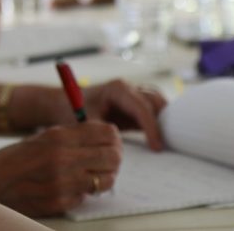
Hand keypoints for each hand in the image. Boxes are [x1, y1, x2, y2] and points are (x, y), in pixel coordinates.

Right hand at [0, 123, 120, 217]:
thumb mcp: (41, 138)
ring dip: (105, 177)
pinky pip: (87, 197)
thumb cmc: (12, 161)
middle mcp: (63, 158)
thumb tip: (101, 134)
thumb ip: (70, 136)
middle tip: (110, 159)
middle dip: (115, 157)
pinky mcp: (61, 203)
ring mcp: (63, 183)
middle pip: (112, 156)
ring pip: (106, 180)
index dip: (113, 137)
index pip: (105, 132)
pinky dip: (84, 192)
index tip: (112, 140)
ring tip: (93, 174)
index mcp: (58, 136)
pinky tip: (72, 187)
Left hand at [51, 79, 166, 151]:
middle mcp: (128, 88)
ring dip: (164, 120)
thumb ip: (103, 131)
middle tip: (170, 145)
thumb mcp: (86, 122)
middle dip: (163, 122)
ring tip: (170, 142)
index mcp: (118, 89)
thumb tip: (119, 146)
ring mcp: (132, 94)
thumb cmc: (71, 110)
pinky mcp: (133, 105)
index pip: (142, 107)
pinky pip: (152, 110)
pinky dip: (159, 122)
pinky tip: (162, 138)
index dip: (152, 127)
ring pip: (157, 103)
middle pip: (155, 101)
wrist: (63, 104)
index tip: (157, 146)